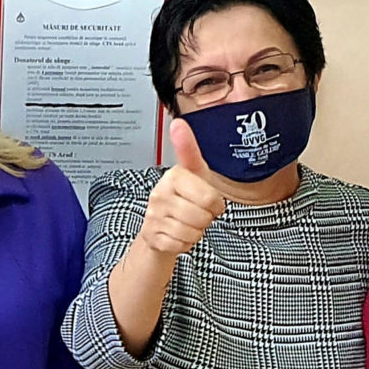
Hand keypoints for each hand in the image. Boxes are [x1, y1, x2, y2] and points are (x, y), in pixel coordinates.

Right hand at [134, 118, 229, 257]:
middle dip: (206, 219)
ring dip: (196, 232)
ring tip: (187, 223)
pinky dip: (185, 244)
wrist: (158, 228)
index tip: (209, 200)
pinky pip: (182, 245)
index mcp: (174, 176)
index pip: (210, 198)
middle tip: (197, 213)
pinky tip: (178, 234)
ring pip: (193, 232)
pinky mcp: (152, 236)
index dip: (215, 204)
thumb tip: (178, 123)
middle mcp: (160, 194)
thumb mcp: (193, 174)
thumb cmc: (182, 199)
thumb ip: (188, 150)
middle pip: (203, 216)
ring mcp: (154, 216)